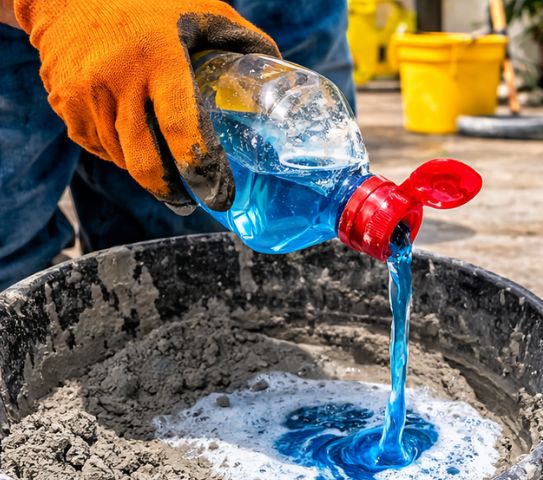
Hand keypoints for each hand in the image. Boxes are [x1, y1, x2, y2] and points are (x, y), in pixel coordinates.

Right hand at [15, 0, 279, 211]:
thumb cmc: (151, 0)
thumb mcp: (203, 11)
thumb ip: (243, 41)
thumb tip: (284, 74)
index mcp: (161, 60)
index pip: (182, 130)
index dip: (202, 171)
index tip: (220, 197)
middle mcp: (119, 79)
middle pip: (145, 159)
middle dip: (171, 191)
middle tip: (190, 203)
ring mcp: (85, 91)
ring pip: (119, 156)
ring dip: (144, 171)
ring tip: (164, 174)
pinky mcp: (63, 99)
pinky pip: (93, 144)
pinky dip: (114, 152)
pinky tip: (130, 146)